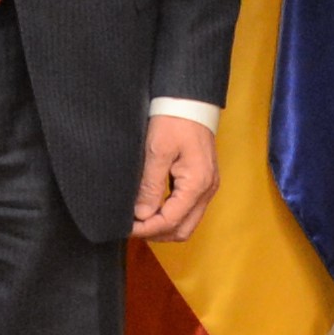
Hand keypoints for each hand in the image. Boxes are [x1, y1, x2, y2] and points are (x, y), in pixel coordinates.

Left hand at [131, 117, 219, 240]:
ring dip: (164, 227)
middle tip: (132, 227)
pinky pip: (189, 210)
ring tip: (140, 220)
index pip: (171, 221)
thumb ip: (150, 186)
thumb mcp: (157, 151)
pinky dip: (171, 216)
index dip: (147, 229)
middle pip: (183, 229)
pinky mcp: (203, 181)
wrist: (190, 100)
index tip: (126, 227)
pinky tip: (152, 209)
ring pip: (187, 222)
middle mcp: (207, 190)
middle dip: (157, 233)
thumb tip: (142, 215)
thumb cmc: (173, 120)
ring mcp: (207, 187)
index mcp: (197, 184)